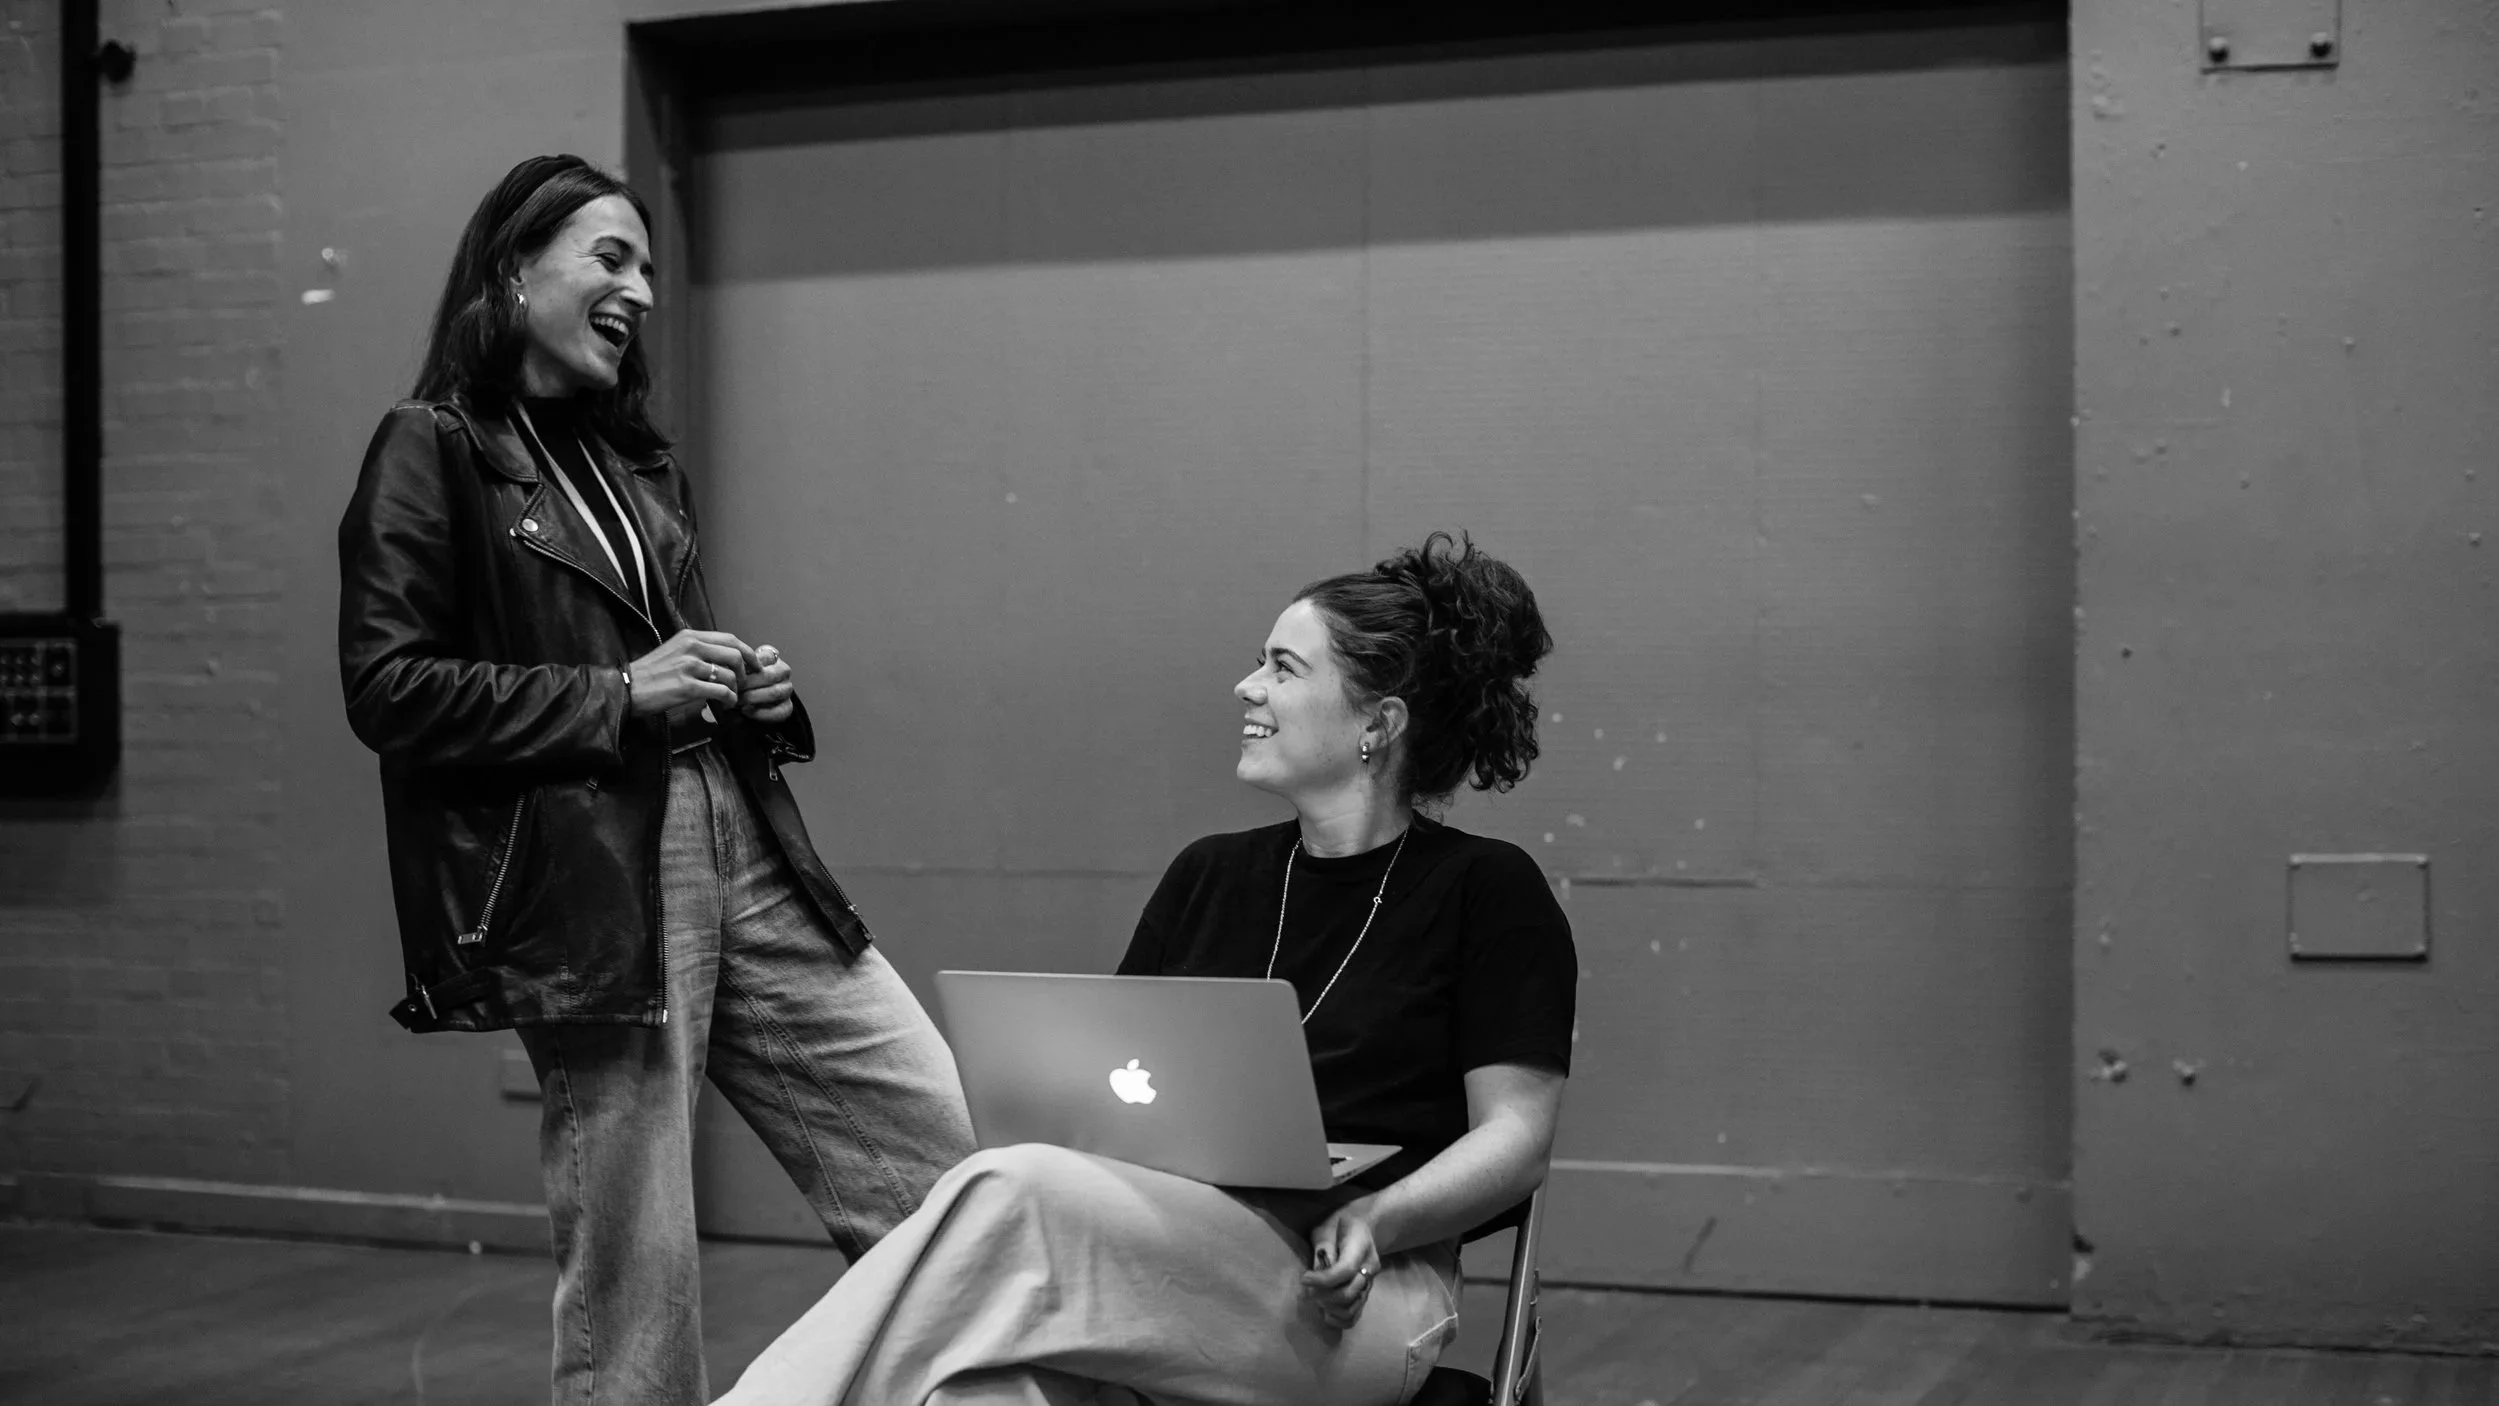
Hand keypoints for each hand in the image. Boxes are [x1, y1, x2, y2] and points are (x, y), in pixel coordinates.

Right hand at [626, 629, 756, 716]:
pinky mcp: (687, 687)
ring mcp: (689, 667)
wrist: (627, 688)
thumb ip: (699, 650)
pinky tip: (726, 704)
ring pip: (730, 675)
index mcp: (690, 636)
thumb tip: (727, 657)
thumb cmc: (652, 673)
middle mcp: (691, 647)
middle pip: (735, 655)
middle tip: (743, 684)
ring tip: (731, 696)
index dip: (747, 652)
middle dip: (745, 672)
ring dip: (736, 689)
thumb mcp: (675, 650)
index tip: (754, 665)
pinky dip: (729, 699)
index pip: (729, 638)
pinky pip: (721, 692)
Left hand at [738, 644, 795, 724]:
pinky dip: (760, 713)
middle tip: (732, 689)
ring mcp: (787, 689)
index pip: (764, 658)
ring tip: (737, 701)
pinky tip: (746, 711)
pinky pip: (779, 711)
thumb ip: (738, 664)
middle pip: (769, 676)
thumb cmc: (740, 681)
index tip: (732, 673)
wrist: (748, 700)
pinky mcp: (787, 707)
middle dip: (748, 684)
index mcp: (773, 658)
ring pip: (775, 692)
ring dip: (753, 698)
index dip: (747, 666)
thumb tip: (730, 664)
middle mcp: (783, 672)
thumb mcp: (738, 668)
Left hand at [1300, 1206, 1383, 1329]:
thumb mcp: (1326, 1227)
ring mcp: (1369, 1282)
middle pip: (1349, 1293)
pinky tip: (1325, 1312)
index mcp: (1361, 1246)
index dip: (1323, 1279)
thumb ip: (1323, 1247)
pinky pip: (1355, 1314)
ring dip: (1330, 1308)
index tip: (1304, 1279)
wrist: (1360, 1225)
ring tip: (1316, 1299)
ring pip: (1352, 1307)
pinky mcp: (1364, 1293)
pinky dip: (1339, 1319)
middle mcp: (1370, 1268)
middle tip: (1306, 1290)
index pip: (1346, 1270)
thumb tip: (1317, 1272)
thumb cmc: (1338, 1223)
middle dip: (1323, 1295)